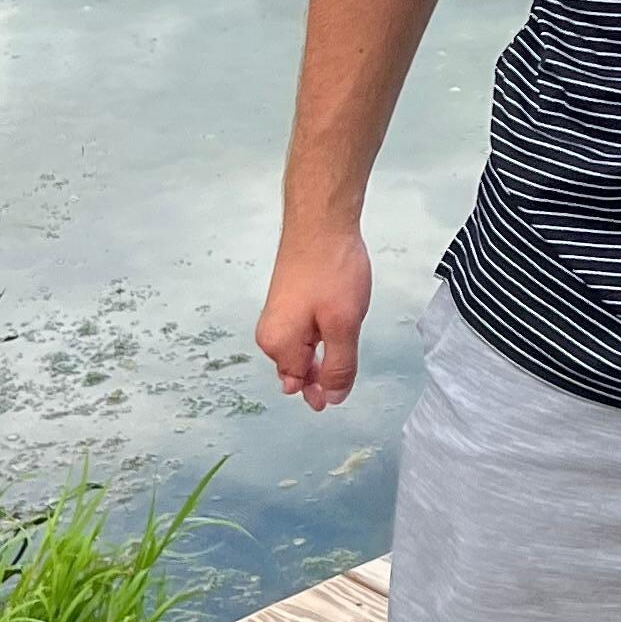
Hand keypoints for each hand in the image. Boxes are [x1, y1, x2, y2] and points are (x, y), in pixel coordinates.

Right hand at [256, 216, 373, 409]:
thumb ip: (339, 367)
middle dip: (322, 372)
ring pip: (304, 349)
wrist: (322, 223)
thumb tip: (332, 398)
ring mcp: (278, 314)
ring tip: (346, 333)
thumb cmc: (330, 269)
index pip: (299, 383)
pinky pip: (305, 330)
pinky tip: (339, 322)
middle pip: (298, 368)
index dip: (320, 393)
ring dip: (325, 351)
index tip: (336, 396)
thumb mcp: (343, 326)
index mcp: (278, 343)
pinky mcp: (288, 300)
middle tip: (349, 363)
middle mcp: (271, 332)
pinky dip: (322, 333)